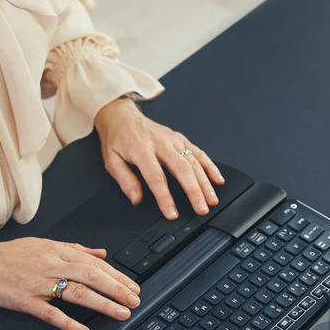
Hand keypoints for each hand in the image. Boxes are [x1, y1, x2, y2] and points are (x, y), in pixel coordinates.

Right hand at [0, 238, 140, 329]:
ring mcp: (38, 283)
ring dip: (102, 304)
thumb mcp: (44, 244)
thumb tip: (101, 253)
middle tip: (134, 300)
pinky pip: (50, 313)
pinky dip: (69, 322)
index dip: (117, 275)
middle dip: (117, 288)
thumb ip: (75, 249)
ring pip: (76, 292)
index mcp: (57, 250)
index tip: (133, 286)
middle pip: (91, 275)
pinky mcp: (25, 301)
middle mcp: (51, 264)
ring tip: (121, 313)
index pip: (95, 263)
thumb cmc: (9, 255)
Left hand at [94, 98, 224, 219]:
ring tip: (212, 200)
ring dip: (205, 182)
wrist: (122, 116)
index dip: (166, 198)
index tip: (172, 213)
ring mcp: (173, 140)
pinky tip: (217, 179)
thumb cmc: (117, 139)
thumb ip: (125, 181)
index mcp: (142, 150)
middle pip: (182, 169)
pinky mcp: (180, 139)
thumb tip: (136, 199)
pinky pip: (198, 152)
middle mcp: (161, 144)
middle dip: (194, 191)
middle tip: (201, 208)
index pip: (156, 178)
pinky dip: (210, 166)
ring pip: (194, 162)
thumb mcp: (111, 161)